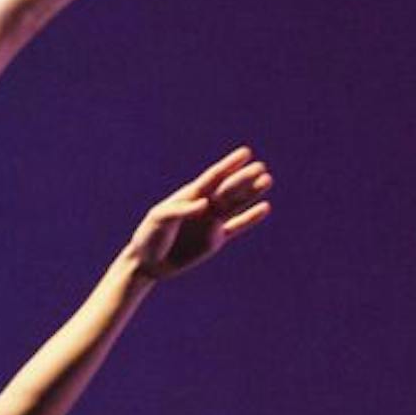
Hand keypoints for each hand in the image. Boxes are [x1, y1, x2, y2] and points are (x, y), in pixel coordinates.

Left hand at [126, 148, 272, 279]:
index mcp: (190, 195)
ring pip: (236, 204)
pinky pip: (237, 226)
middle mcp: (204, 205)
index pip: (213, 177)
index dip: (229, 165)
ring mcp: (211, 222)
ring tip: (267, 180)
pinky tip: (264, 208)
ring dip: (251, 193)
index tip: (245, 153)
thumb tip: (205, 205)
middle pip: (228, 189)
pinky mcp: (215, 240)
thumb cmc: (150, 235)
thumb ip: (182, 210)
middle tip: (261, 167)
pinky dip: (250, 218)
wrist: (148, 262)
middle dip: (244, 179)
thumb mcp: (161, 219)